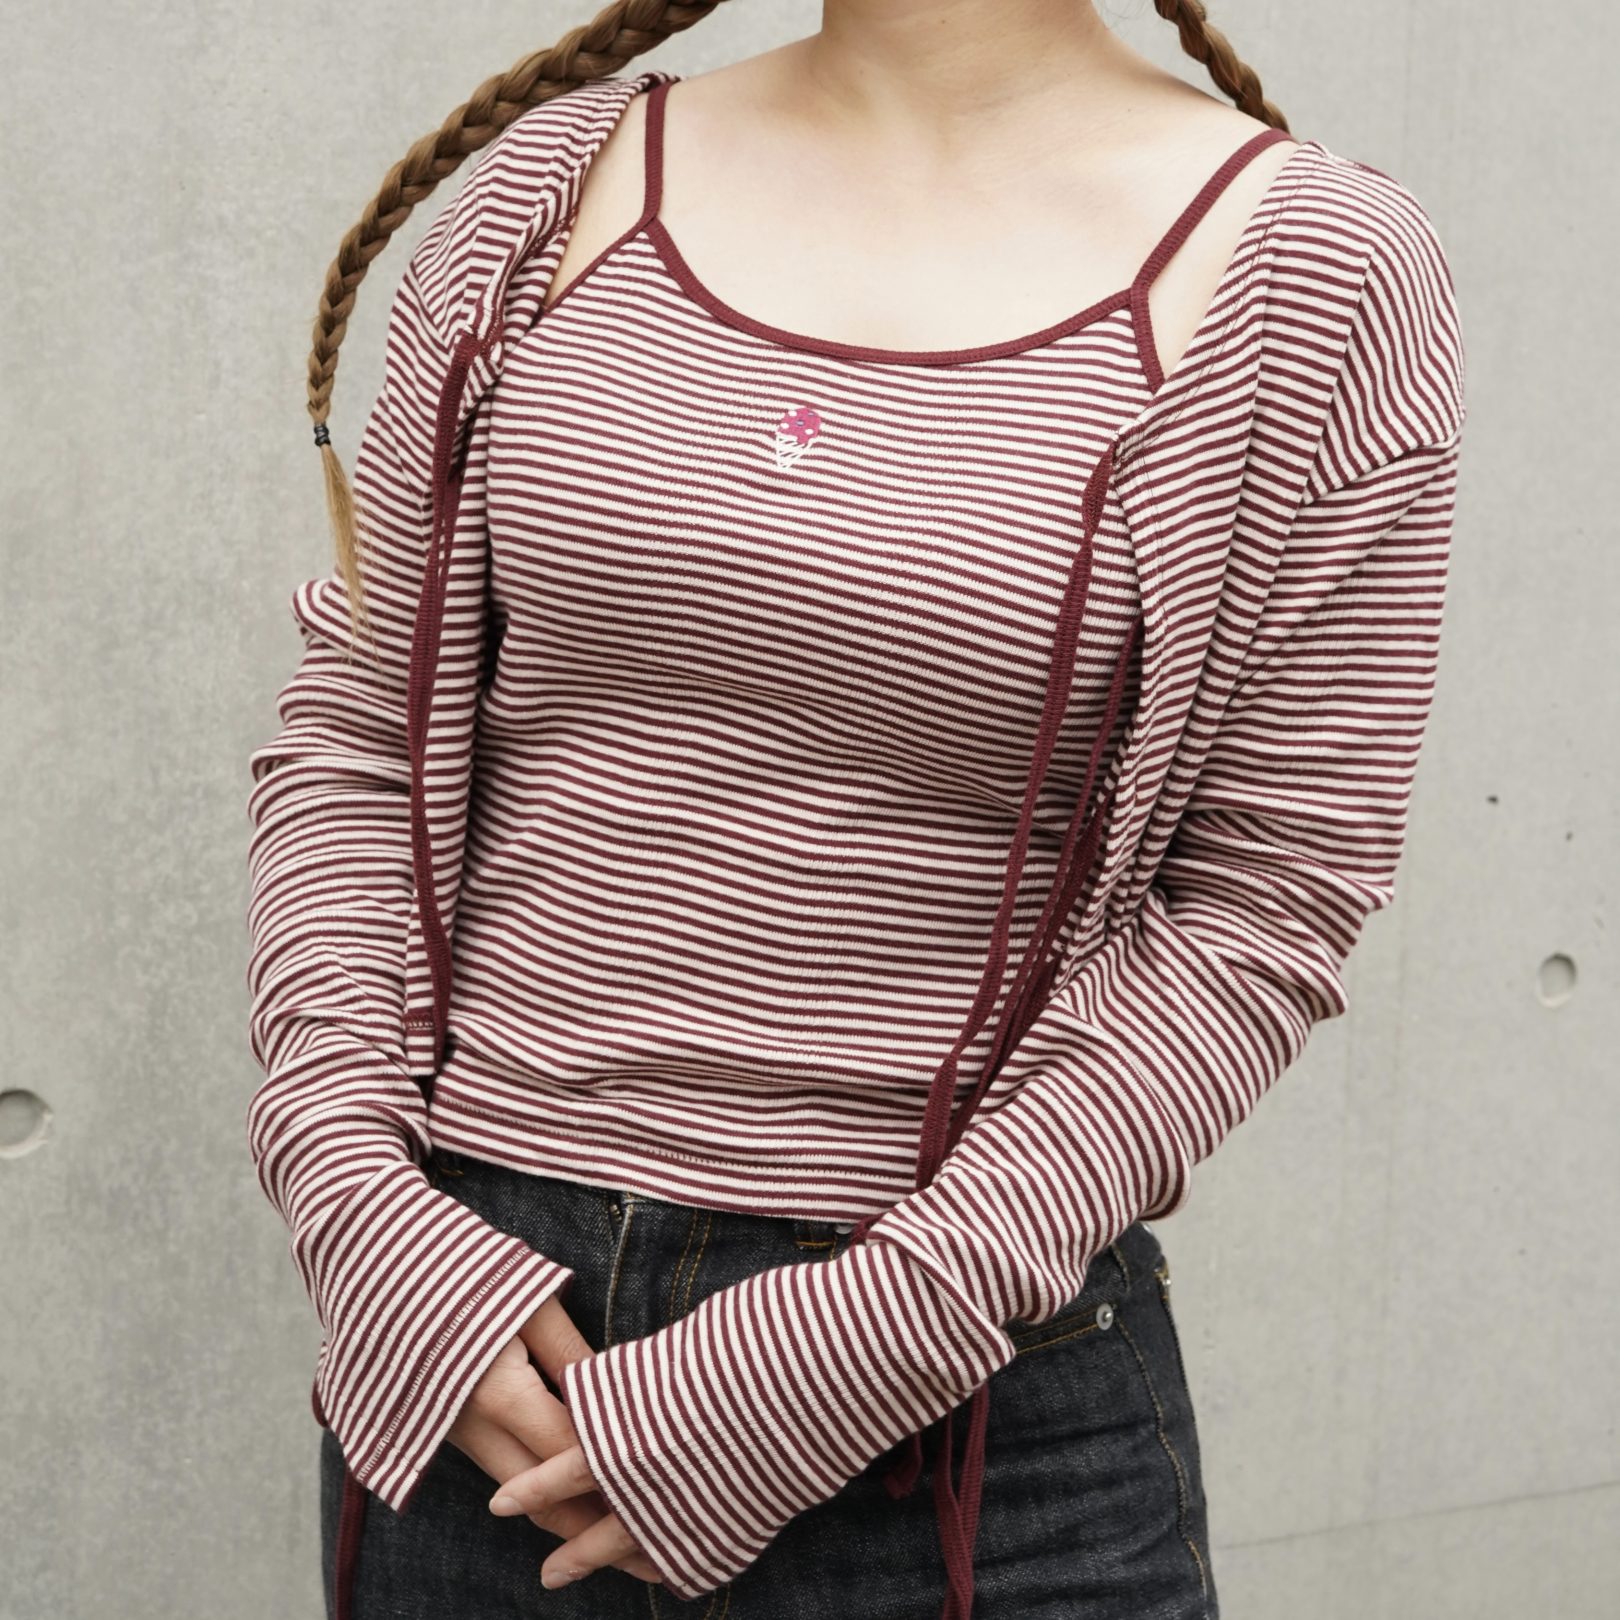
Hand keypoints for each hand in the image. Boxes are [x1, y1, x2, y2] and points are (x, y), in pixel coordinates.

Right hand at [446, 1294, 662, 1586]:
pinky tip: (569, 1501)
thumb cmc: (458, 1268)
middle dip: (592, 1531)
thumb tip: (615, 1397)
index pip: (568, 1453)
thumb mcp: (527, 1298)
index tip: (663, 1499)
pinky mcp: (440, 1428)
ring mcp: (450, 1433)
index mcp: (498, 1393)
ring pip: (516, 1491)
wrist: (372, 1265)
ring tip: (615, 1543)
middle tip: (648, 1554)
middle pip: (540, 1497)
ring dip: (563, 1519)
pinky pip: (496, 1470)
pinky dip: (533, 1492)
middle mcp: (469, 1427)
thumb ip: (570, 1352)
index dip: (614, 1479)